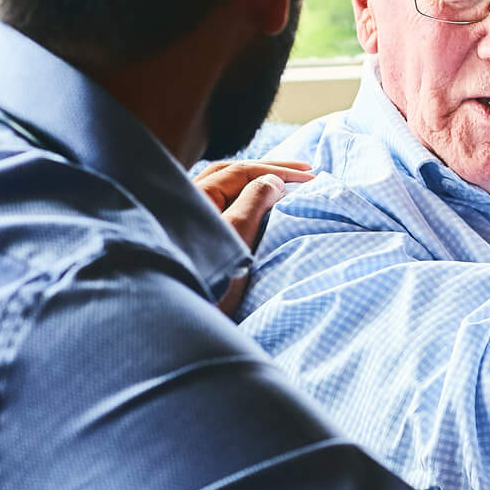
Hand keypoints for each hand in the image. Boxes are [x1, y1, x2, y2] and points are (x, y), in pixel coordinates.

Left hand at [193, 158, 313, 314]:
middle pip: (233, 174)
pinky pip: (224, 205)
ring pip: (227, 189)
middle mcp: (188, 201)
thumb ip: (255, 201)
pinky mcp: (194, 238)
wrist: (177, 320)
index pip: (242, 171)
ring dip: (258, 182)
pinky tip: (260, 206)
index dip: (278, 170)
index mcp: (196, 195)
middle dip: (270, 170)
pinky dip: (247, 198)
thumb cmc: (206, 279)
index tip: (311, 177)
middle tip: (306, 170)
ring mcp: (188, 219)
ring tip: (285, 182)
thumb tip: (273, 180)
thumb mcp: (236, 235)